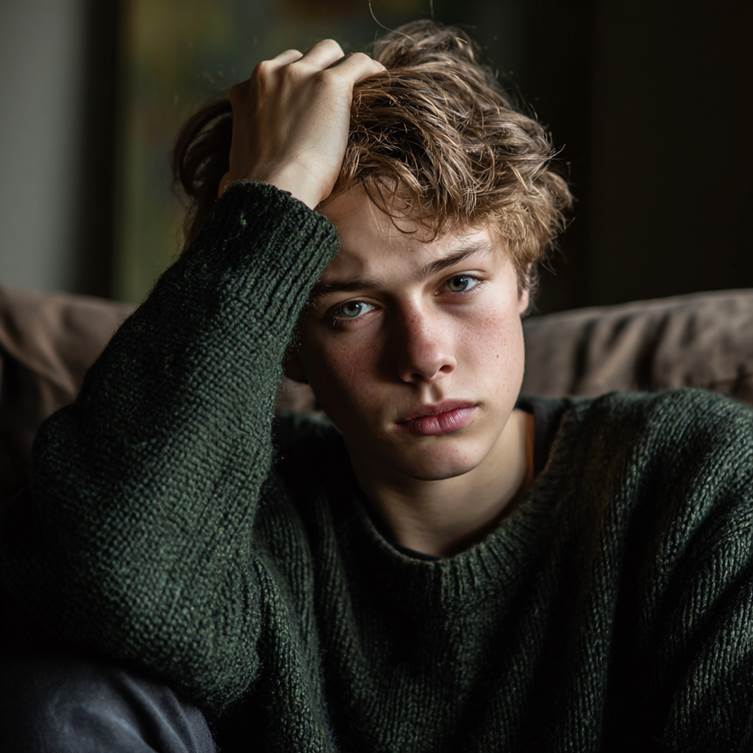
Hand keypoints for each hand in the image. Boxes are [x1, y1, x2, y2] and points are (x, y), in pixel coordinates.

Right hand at [218, 40, 385, 209]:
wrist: (276, 191)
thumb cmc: (259, 192)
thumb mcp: (235, 168)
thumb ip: (238, 160)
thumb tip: (229, 182)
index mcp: (244, 92)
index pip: (271, 74)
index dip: (292, 89)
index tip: (307, 107)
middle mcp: (268, 74)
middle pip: (300, 58)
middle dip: (316, 75)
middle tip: (334, 101)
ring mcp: (299, 75)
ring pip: (328, 51)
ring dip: (342, 67)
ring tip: (360, 87)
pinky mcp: (329, 84)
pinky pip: (357, 64)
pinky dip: (369, 70)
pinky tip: (380, 83)